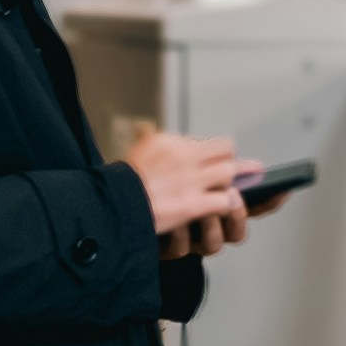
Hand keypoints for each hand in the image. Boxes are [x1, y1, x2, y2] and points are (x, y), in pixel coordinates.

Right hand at [121, 127, 249, 256]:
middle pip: (227, 150)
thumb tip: (163, 136)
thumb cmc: (123, 185)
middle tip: (233, 173)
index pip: (207, 140)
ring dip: (230, 184)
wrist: (112, 208)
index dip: (215, 153)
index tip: (218, 161)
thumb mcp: (140, 152)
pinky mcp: (193, 204)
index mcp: (170, 142)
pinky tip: (221, 209)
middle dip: (230, 163)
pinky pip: (224, 201)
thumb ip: (158, 144)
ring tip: (227, 192)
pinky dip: (225, 206)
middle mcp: (183, 156)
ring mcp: (190, 180)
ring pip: (229, 173)